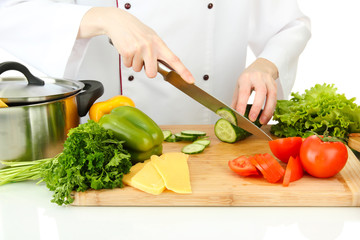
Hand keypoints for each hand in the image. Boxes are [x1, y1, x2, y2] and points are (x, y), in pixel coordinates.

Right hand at [77, 7, 194, 82]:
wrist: (119, 22)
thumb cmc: (137, 30)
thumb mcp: (152, 38)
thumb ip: (159, 52)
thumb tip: (167, 66)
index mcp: (159, 44)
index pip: (174, 60)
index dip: (184, 71)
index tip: (190, 80)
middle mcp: (150, 47)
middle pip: (152, 73)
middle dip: (147, 70)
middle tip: (143, 59)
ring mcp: (139, 50)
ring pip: (138, 70)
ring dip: (135, 62)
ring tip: (134, 50)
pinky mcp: (127, 52)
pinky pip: (128, 66)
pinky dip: (127, 60)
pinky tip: (128, 50)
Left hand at [231, 58, 277, 124]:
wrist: (262, 66)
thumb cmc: (248, 78)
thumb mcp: (239, 86)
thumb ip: (236, 100)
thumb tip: (232, 115)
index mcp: (246, 78)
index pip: (244, 91)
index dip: (242, 104)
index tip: (240, 115)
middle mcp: (258, 77)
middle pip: (260, 91)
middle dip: (257, 107)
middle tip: (252, 119)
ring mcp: (268, 80)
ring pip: (271, 95)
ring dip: (268, 110)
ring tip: (262, 121)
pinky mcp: (275, 85)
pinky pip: (275, 98)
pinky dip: (272, 109)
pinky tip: (268, 117)